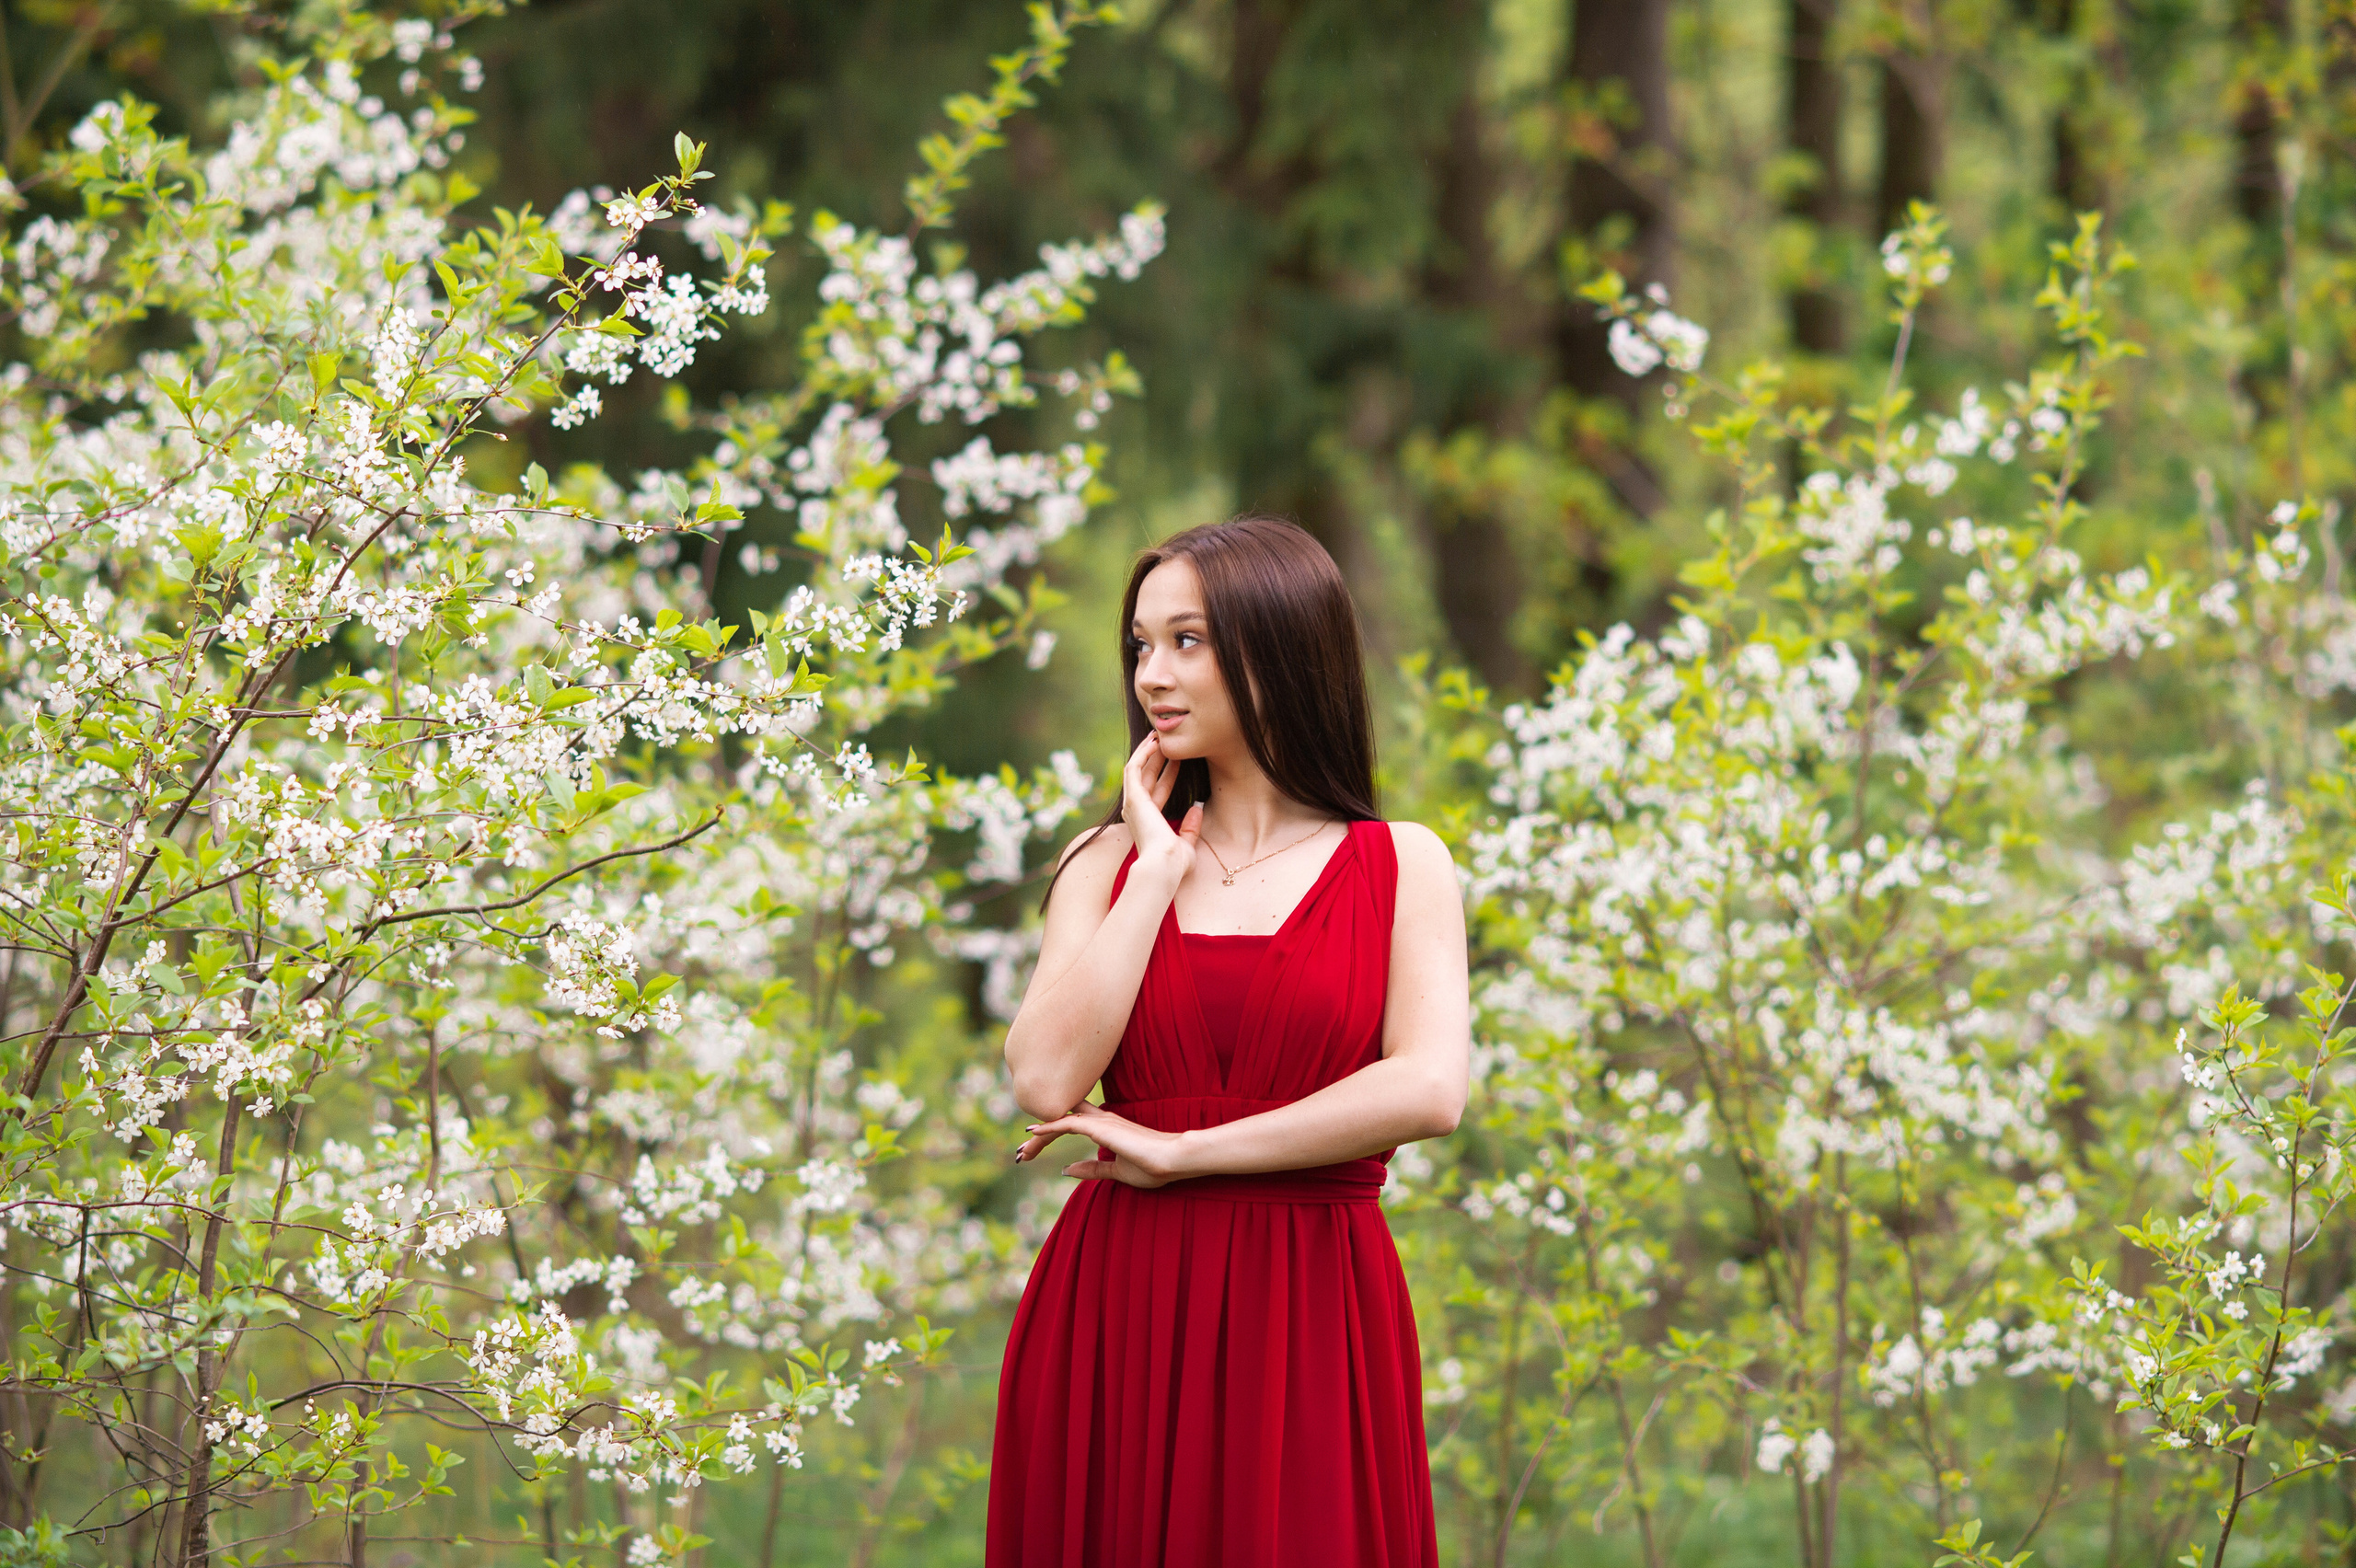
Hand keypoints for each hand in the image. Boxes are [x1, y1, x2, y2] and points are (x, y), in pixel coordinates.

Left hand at [1013, 1101, 1189, 1188]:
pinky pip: (1068, 1122)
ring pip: (1061, 1120)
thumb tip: (1066, 1170)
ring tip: (1022, 1152)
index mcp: (1106, 1126)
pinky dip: (1049, 1126)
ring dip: (1039, 1135)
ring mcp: (1101, 1121)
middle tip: (1021, 1154)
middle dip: (1040, 1134)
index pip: (1070, 1123)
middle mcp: (1101, 1119)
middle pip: (1061, 1118)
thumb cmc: (1152, 1166)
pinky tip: (1032, 1134)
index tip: (1032, 1152)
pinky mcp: (1102, 1127)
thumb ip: (1092, 1168)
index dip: (1050, 1133)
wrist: (1174, 1160)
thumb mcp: (1115, 1171)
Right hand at [1120, 733, 1201, 892]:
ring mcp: (1132, 803)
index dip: (1168, 773)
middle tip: (1166, 739)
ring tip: (1157, 735)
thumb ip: (1190, 827)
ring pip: (1137, 769)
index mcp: (1148, 821)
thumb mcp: (1186, 843)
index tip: (1179, 758)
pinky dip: (1141, 754)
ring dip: (1147, 751)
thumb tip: (1198, 807)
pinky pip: (1133, 769)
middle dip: (1156, 757)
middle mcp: (1136, 810)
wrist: (1164, 866)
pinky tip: (1153, 743)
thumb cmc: (1175, 863)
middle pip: (1146, 776)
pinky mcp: (1132, 797)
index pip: (1158, 790)